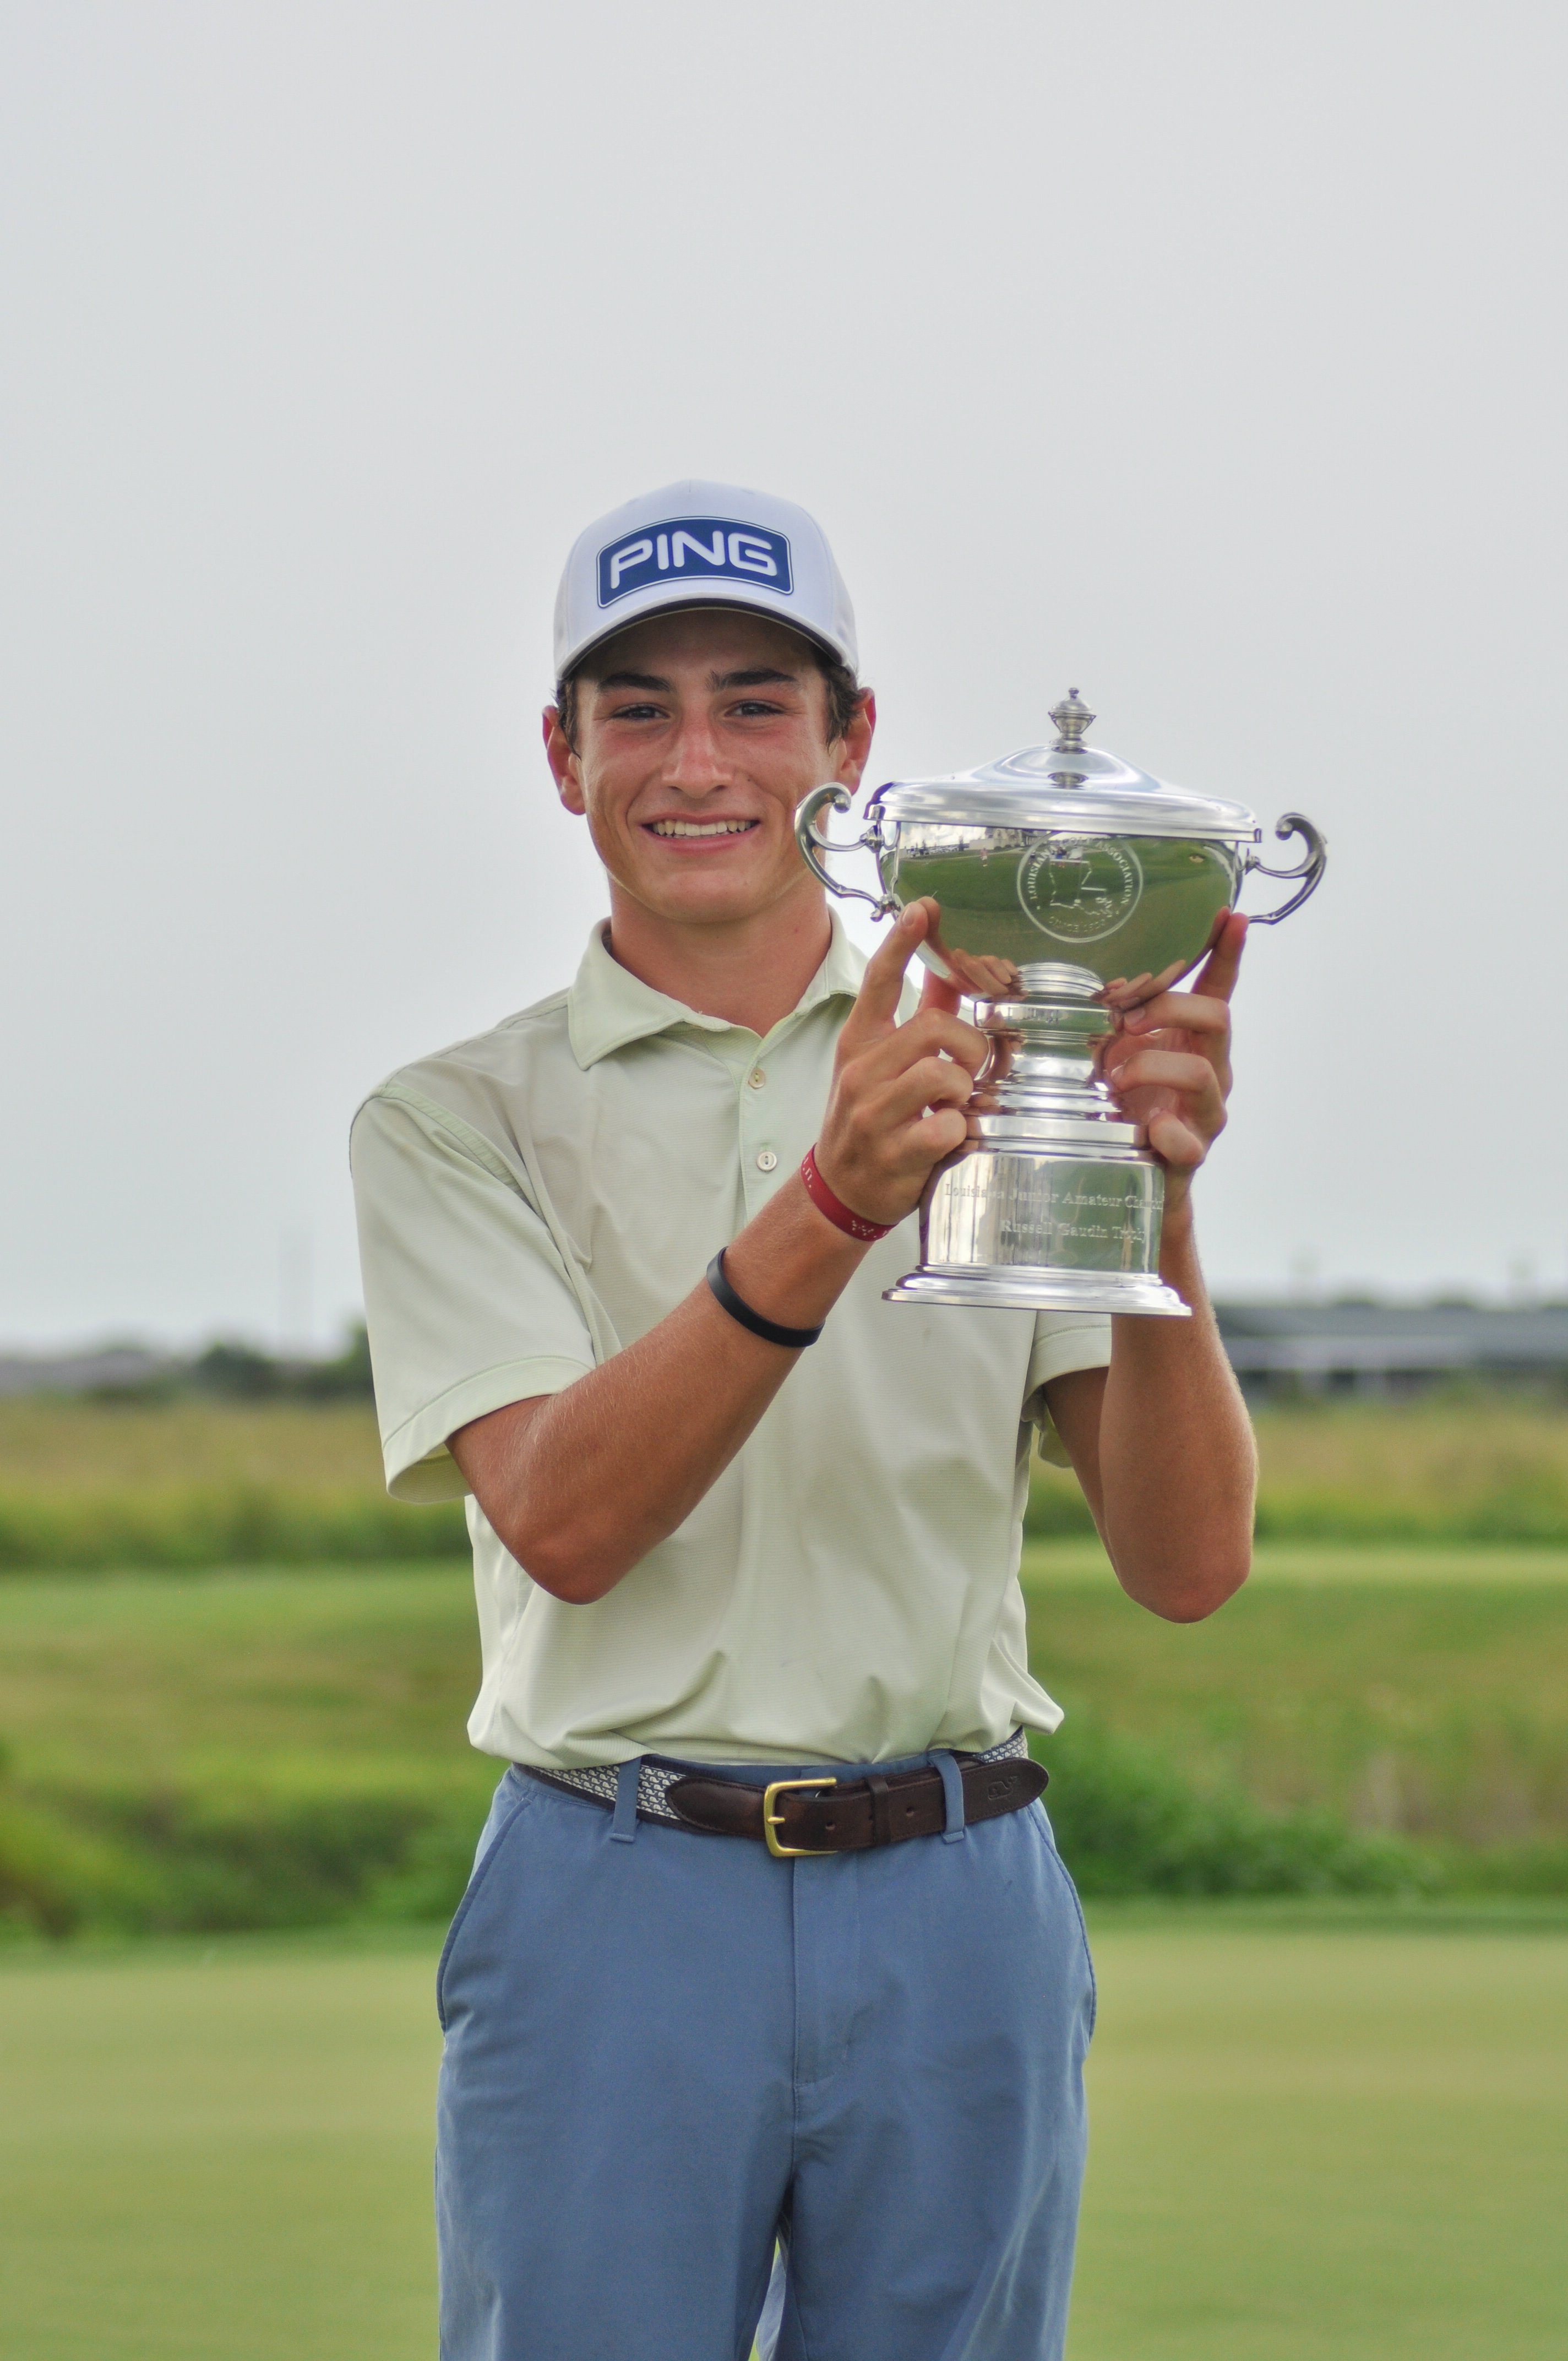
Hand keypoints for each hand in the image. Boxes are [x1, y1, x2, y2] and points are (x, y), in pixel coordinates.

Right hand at [814, 899, 987, 1226]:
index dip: (901, 943)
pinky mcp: (892, 1152)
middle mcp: (860, 1072)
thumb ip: (919, 1019)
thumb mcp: (883, 1065)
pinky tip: (947, 1138)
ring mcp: (873, 1114)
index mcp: (859, 1044)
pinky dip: (959, 1132)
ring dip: (965, 1091)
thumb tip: (951, 972)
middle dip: (968, 1046)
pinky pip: (945, 1127)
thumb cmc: (871, 1118)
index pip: (878, 982)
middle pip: (932, 1029)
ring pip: (942, 1075)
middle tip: (971, 1069)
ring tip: (956, 1106)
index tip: (922, 909)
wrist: (839, 1189)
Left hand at [1101, 913, 1245, 1219]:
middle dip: (1171, 1009)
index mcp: (1194, 1043)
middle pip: (1217, 1018)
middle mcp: (1211, 1072)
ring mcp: (1205, 1114)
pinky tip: (1150, 1133)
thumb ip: (1115, 1024)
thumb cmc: (1127, 1110)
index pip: (1218, 990)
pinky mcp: (1192, 1154)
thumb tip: (1088, 982)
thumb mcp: (1117, 1056)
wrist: (1139, 1183)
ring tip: (1114, 1081)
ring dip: (1152, 1067)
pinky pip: (1189, 1142)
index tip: (1233, 916)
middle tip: (1126, 1023)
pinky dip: (1168, 1135)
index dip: (1227, 953)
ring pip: (1201, 1074)